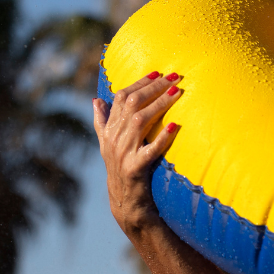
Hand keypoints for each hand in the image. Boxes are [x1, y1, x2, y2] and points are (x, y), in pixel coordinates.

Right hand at [93, 71, 183, 234]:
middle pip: (131, 104)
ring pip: (140, 121)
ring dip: (160, 104)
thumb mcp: (108, 144)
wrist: (125, 202)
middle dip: (153, 87)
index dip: (139, 82)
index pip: (121, 97)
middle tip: (174, 76)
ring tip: (177, 92)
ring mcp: (122, 153)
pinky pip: (149, 150)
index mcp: (108, 130)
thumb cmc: (122, 168)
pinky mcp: (134, 169)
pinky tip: (175, 127)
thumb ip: (102, 122)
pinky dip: (162, 138)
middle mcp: (113, 139)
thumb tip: (96, 99)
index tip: (158, 71)